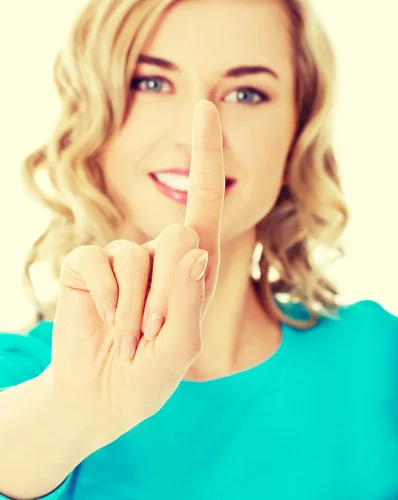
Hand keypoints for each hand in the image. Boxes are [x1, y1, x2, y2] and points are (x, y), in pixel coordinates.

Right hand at [45, 99, 224, 447]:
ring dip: (136, 310)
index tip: (206, 106)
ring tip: (131, 338)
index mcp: (192, 262)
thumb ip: (189, 299)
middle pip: (175, 239)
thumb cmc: (151, 372)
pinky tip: (108, 321)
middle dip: (168, 298)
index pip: (204, 200)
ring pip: (136, 259)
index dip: (205, 154)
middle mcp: (159, 250)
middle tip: (155, 334)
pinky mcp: (88, 264)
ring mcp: (121, 256)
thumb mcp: (181, 347)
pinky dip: (108, 301)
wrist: (101, 394)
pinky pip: (99, 262)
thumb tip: (191, 243)